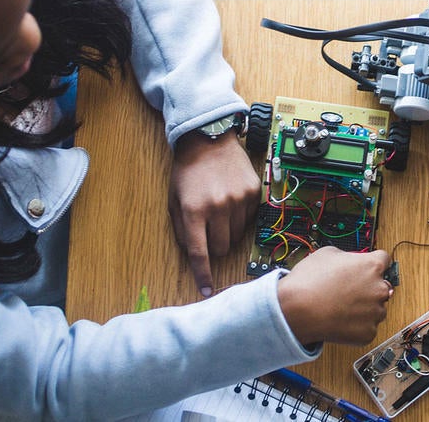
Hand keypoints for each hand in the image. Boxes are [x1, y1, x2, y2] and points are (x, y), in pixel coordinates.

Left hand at [169, 132, 259, 296]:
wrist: (209, 138)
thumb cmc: (187, 171)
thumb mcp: (174, 200)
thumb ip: (182, 229)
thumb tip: (195, 255)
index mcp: (194, 210)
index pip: (200, 253)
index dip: (203, 275)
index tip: (207, 291)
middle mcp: (218, 207)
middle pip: (222, 248)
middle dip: (215, 247)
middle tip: (209, 231)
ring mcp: (239, 199)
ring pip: (237, 236)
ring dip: (227, 231)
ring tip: (219, 211)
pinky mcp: (254, 193)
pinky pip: (249, 219)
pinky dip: (240, 217)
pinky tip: (231, 200)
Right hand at [277, 247, 391, 345]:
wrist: (296, 311)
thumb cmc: (309, 282)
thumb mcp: (327, 253)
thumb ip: (348, 256)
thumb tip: (350, 262)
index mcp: (372, 266)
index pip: (384, 259)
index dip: (373, 263)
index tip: (367, 269)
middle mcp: (379, 289)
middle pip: (382, 286)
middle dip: (370, 287)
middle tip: (349, 291)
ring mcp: (375, 313)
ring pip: (376, 309)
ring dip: (365, 308)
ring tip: (341, 306)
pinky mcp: (368, 333)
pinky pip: (367, 327)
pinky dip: (357, 325)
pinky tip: (340, 319)